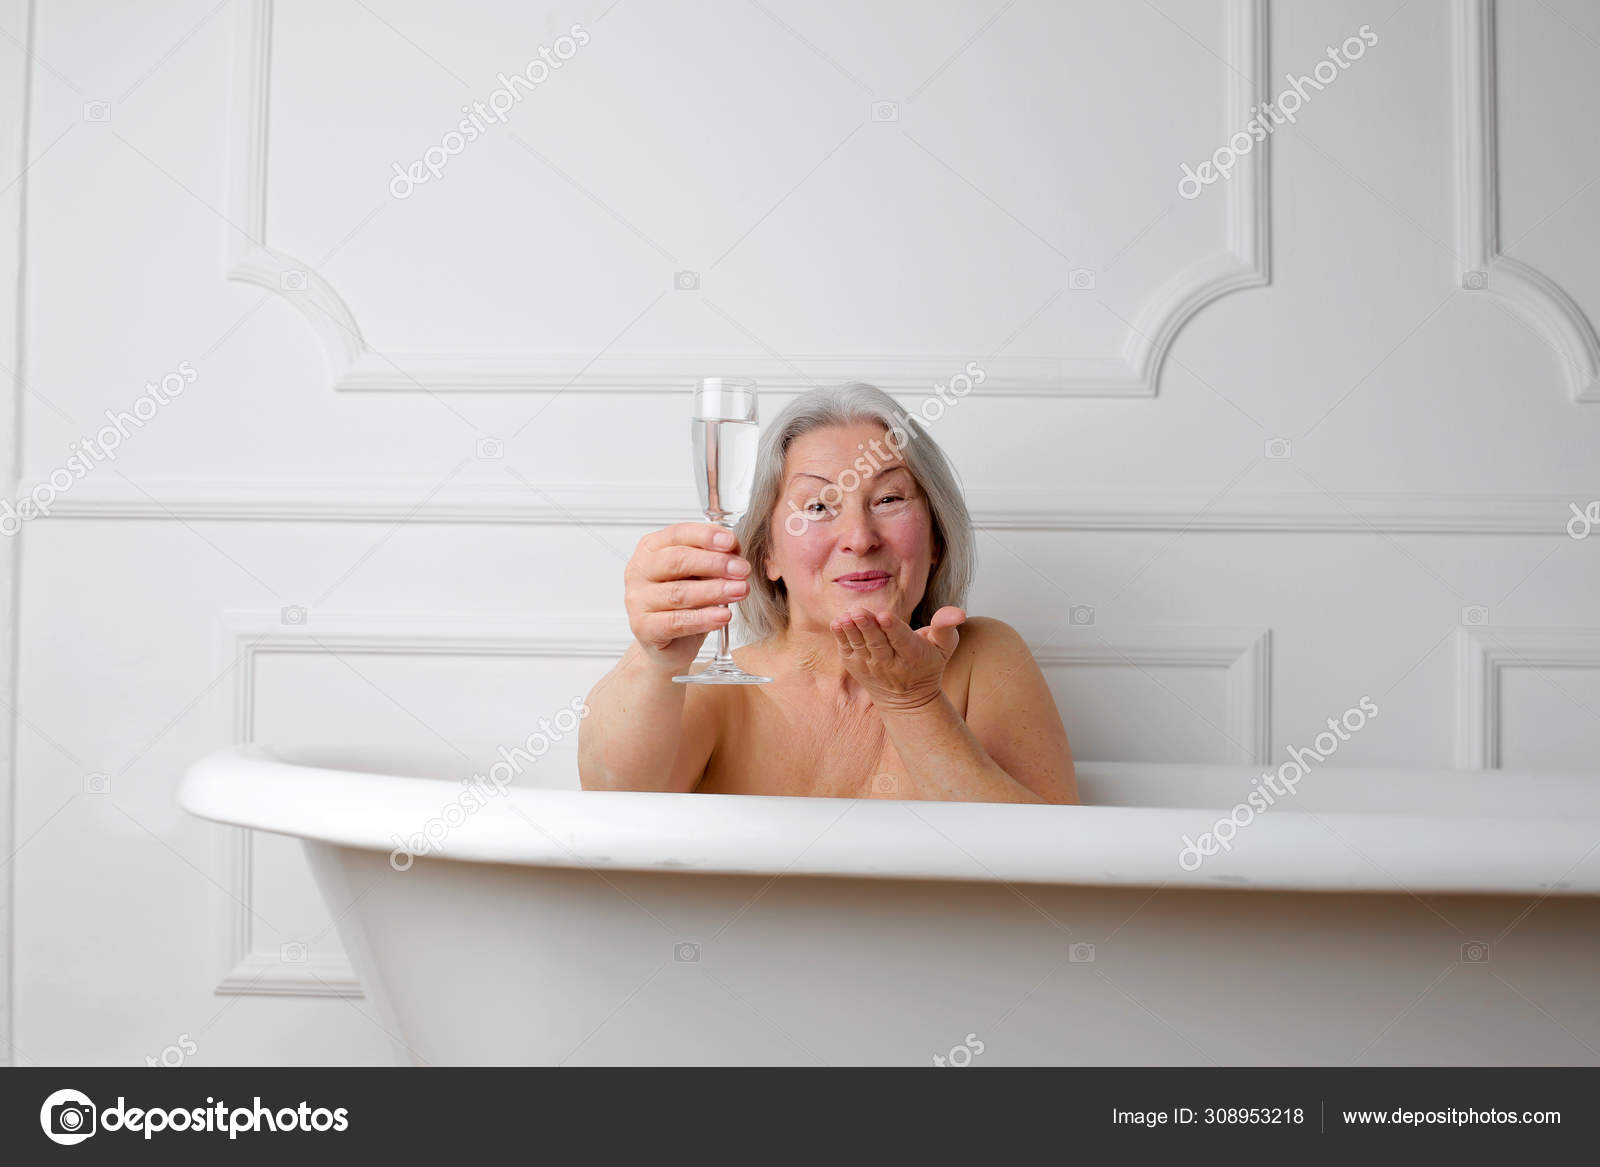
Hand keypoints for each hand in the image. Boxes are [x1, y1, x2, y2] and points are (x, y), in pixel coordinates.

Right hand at [624, 522, 751, 674]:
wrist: (669, 644)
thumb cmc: (684, 603)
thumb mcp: (700, 574)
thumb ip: (713, 558)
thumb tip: (734, 551)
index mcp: (651, 548)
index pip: (677, 534)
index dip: (705, 536)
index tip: (731, 542)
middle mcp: (640, 571)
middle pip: (676, 561)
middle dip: (714, 563)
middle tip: (742, 569)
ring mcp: (638, 600)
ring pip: (678, 593)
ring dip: (714, 591)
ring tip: (739, 591)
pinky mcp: (644, 627)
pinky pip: (676, 622)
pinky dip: (704, 619)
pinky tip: (723, 615)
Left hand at [830, 606, 965, 710]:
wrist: (907, 698)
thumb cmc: (927, 663)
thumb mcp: (944, 646)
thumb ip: (946, 626)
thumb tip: (958, 612)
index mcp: (913, 655)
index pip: (902, 641)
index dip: (893, 629)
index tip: (884, 616)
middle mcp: (890, 663)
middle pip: (878, 643)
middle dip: (868, 627)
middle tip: (859, 612)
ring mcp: (871, 666)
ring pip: (860, 647)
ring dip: (852, 631)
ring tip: (846, 616)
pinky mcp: (856, 666)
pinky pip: (847, 650)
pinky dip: (842, 638)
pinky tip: (838, 623)